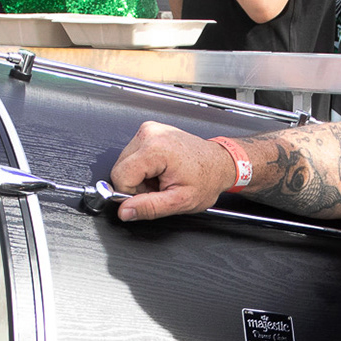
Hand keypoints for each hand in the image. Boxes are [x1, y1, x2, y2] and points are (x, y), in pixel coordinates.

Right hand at [109, 120, 235, 220]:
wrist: (220, 163)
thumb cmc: (206, 179)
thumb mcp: (180, 201)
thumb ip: (149, 208)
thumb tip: (125, 211)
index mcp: (156, 149)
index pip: (120, 176)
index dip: (130, 194)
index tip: (149, 197)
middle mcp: (150, 134)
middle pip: (121, 169)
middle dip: (136, 185)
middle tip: (159, 188)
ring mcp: (149, 130)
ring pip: (125, 163)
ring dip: (140, 177)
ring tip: (162, 179)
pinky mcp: (148, 131)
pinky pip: (132, 155)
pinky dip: (144, 168)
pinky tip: (160, 171)